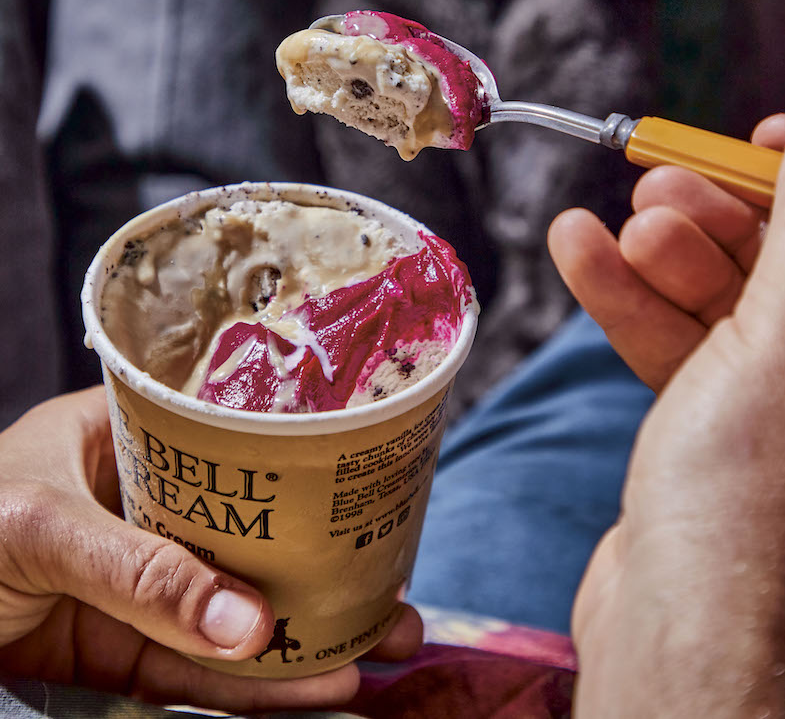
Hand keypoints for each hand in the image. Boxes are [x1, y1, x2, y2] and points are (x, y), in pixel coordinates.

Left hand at [0, 387, 421, 711]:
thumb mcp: (43, 527)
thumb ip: (144, 572)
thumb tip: (251, 624)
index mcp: (136, 441)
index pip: (236, 450)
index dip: (305, 477)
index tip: (366, 503)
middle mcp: (152, 506)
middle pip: (254, 538)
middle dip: (327, 571)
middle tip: (394, 600)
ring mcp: (142, 581)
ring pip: (235, 609)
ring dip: (305, 637)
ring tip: (376, 650)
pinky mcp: (124, 648)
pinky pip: (195, 667)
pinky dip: (249, 683)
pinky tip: (309, 689)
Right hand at [569, 81, 784, 716]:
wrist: (676, 620)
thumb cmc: (747, 495)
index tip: (761, 134)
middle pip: (773, 258)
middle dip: (711, 217)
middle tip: (658, 188)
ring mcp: (762, 391)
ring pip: (708, 295)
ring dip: (648, 255)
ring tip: (599, 226)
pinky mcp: (702, 413)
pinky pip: (666, 335)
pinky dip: (619, 296)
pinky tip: (576, 252)